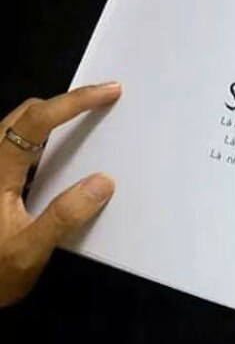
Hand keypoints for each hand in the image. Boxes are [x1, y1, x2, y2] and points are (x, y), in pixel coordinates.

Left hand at [0, 83, 121, 306]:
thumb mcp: (30, 251)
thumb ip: (65, 216)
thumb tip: (104, 181)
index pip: (36, 123)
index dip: (73, 102)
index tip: (108, 92)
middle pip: (22, 114)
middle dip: (64, 102)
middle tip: (102, 103)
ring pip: (16, 128)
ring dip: (51, 118)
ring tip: (87, 123)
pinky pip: (18, 149)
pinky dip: (43, 139)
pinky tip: (62, 155)